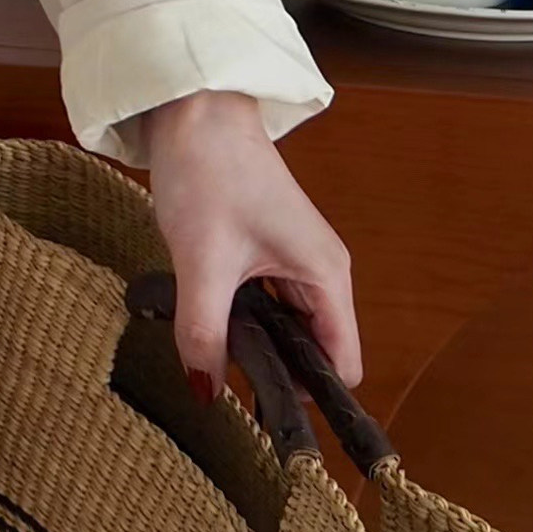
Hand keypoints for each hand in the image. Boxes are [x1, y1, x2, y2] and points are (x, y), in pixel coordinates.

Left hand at [138, 89, 361, 401]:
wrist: (192, 106)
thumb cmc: (210, 170)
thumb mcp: (202, 259)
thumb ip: (204, 332)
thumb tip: (206, 393)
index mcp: (327, 276)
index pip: (340, 365)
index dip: (311, 400)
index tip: (269, 425)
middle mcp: (320, 272)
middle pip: (312, 352)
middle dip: (276, 377)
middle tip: (226, 397)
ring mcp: (292, 259)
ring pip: (284, 328)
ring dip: (253, 346)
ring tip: (211, 363)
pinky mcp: (265, 248)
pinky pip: (263, 303)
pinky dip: (240, 318)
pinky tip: (206, 324)